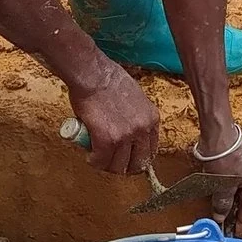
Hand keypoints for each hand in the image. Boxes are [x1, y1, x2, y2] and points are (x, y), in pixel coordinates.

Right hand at [67, 61, 157, 176]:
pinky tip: (90, 156)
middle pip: (138, 163)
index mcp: (152, 119)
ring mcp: (126, 136)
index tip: (128, 159)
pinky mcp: (107, 140)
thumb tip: (129, 128)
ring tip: (98, 158)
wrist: (93, 75)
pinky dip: (94, 161)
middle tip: (112, 162)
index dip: (138, 158)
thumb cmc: (108, 80)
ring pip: (119, 166)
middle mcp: (143, 129)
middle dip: (125, 167)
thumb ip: (136, 116)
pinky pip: (101, 160)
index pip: (151, 150)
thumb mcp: (136, 98)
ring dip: (107, 165)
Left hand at [201, 136, 241, 236]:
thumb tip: (220, 217)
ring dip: (230, 202)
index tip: (235, 233)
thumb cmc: (225, 158)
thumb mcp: (223, 185)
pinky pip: (234, 184)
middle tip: (226, 226)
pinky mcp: (238, 164)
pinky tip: (219, 199)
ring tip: (221, 215)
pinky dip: (228, 192)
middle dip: (235, 212)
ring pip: (239, 192)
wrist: (217, 135)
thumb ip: (223, 204)